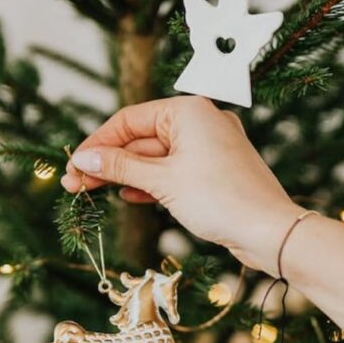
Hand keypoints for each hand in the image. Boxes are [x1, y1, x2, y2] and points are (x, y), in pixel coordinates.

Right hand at [62, 96, 298, 274]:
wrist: (269, 231)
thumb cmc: (221, 199)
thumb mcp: (162, 181)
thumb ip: (120, 166)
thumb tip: (84, 157)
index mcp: (188, 110)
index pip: (129, 120)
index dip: (98, 143)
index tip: (73, 165)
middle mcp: (201, 121)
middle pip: (141, 139)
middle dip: (108, 162)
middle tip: (75, 184)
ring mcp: (210, 147)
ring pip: (156, 157)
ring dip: (125, 174)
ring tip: (92, 191)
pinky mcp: (215, 171)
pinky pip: (174, 171)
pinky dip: (151, 182)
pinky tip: (128, 196)